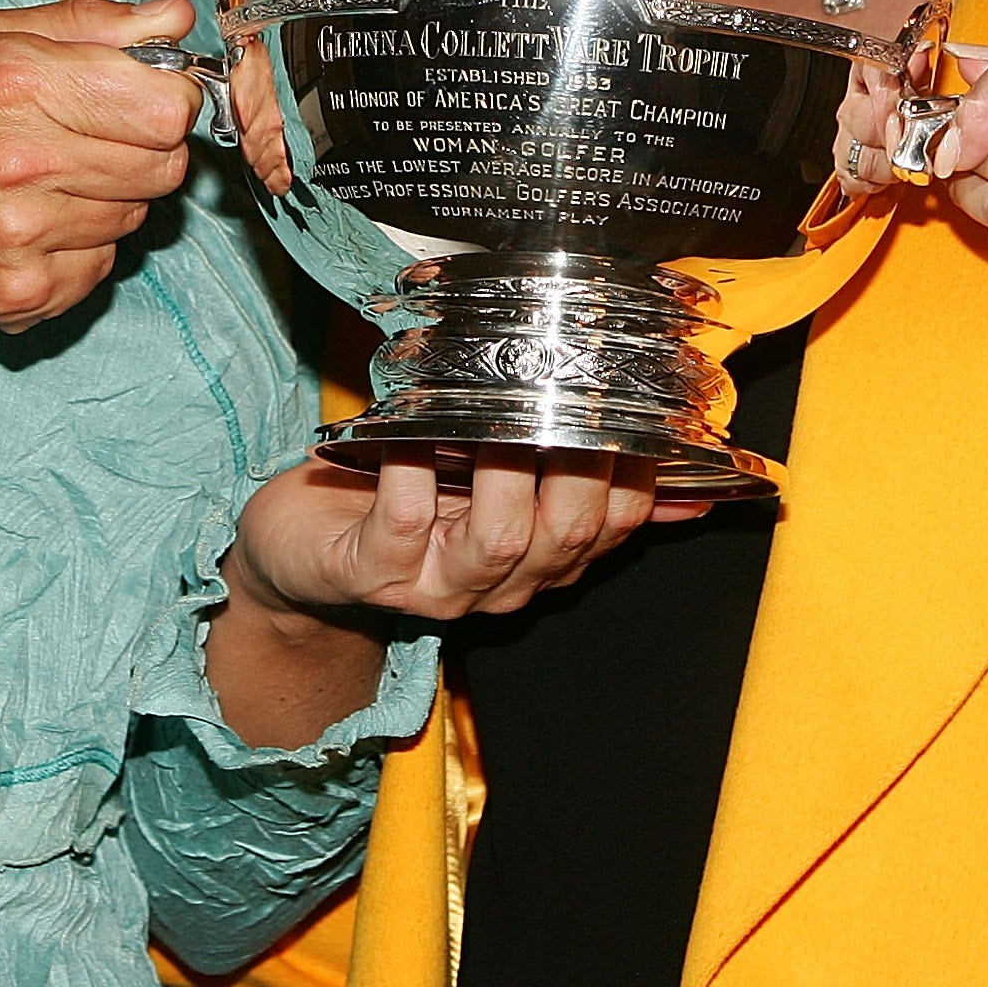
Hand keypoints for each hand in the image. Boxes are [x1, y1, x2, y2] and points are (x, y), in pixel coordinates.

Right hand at [0, 0, 201, 334]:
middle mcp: (22, 161)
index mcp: (17, 82)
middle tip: (90, 142)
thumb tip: (178, 17)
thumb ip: (89, 26)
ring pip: (136, 217)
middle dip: (142, 150)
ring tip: (46, 185)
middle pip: (165, 165)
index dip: (166, 101)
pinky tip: (28, 229)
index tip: (141, 100)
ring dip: (109, 201)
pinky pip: (100, 268)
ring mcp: (22, 236)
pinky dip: (78, 249)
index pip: (166, 106)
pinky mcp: (21, 293)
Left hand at [224, 449, 690, 626]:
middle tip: (577, 403)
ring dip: (508, 477)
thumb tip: (690, 481)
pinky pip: (403, 524)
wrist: (297, 559)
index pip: (612, 528)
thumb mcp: (497, 492)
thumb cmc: (401, 505)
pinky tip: (414, 434)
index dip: (636, 477)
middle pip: (566, 538)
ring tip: (504, 418)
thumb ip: (585, 488)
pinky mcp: (367, 568)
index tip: (645, 417)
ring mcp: (432, 583)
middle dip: (581, 473)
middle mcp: (496, 583)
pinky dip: (413, 475)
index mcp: (538, 560)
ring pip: (498, 541)